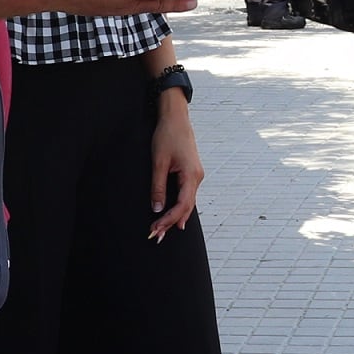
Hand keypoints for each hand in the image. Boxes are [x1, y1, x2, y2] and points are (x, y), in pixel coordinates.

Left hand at [148, 91, 202, 239]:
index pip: (182, 205)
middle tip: (155, 236)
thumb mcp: (158, 162)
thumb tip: (157, 208)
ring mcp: (196, 176)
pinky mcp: (191, 173)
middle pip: (186, 207)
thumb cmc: (167, 135)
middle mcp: (197, 177)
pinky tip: (172, 216)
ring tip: (161, 230)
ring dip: (174, 217)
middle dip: (171, 223)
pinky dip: (178, 207)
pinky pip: (186, 195)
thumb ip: (158, 186)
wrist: (176, 118)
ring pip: (187, 202)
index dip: (168, 219)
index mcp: (191, 175)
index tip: (155, 228)